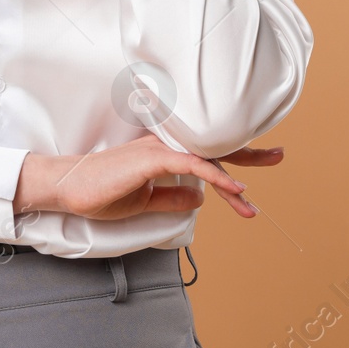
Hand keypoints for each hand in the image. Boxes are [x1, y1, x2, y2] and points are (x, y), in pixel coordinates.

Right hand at [14, 136, 281, 220]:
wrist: (69, 189)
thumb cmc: (100, 192)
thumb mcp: (143, 201)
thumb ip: (171, 197)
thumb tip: (199, 198)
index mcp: (163, 153)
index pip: (204, 152)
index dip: (233, 158)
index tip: (260, 161)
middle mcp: (165, 145)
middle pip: (214, 146)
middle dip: (249, 153)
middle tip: (279, 156)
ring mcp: (159, 150)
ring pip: (207, 157)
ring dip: (234, 180)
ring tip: (252, 202)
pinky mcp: (152, 159)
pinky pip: (192, 165)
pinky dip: (216, 178)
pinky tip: (235, 191)